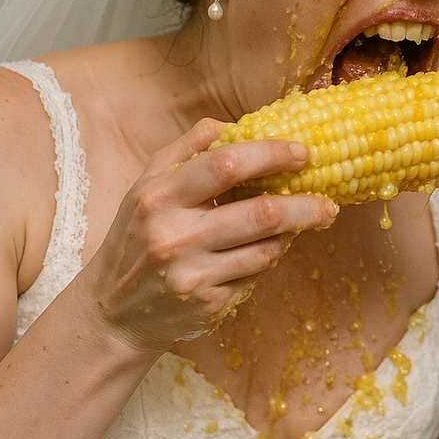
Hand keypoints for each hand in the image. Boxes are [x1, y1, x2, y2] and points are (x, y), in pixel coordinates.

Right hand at [78, 118, 335, 352]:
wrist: (111, 314)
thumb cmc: (136, 237)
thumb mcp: (147, 186)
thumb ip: (186, 148)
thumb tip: (234, 125)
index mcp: (160, 196)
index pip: (227, 163)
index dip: (272, 154)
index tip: (302, 152)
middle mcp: (174, 236)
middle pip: (261, 213)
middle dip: (305, 205)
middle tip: (327, 202)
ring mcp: (192, 275)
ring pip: (267, 248)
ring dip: (288, 235)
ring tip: (294, 226)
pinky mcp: (208, 305)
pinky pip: (257, 275)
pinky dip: (265, 260)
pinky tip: (258, 253)